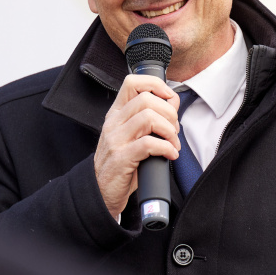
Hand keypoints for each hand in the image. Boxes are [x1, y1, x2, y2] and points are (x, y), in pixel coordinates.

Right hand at [94, 74, 180, 219]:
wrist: (101, 191)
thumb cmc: (121, 164)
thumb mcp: (132, 136)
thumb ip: (150, 117)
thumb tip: (173, 101)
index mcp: (116, 114)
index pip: (132, 83)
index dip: (155, 85)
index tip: (170, 99)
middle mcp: (114, 123)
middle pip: (146, 100)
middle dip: (169, 113)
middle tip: (174, 130)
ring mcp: (116, 140)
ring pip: (148, 118)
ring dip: (169, 130)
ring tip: (173, 143)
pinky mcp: (121, 159)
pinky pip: (148, 144)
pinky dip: (166, 148)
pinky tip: (170, 155)